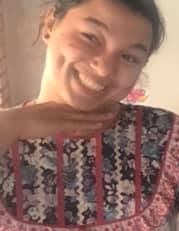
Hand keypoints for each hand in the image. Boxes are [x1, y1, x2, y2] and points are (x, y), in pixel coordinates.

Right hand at [1, 103, 115, 144]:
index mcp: (54, 107)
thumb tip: (45, 120)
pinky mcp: (59, 123)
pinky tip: (100, 124)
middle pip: (83, 110)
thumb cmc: (20, 121)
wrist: (14, 122)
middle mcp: (59, 109)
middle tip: (113, 108)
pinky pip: (78, 123)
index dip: (88, 109)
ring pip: (84, 116)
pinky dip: (90, 123)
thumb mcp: (35, 118)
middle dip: (98, 110)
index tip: (99, 109)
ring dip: (99, 116)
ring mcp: (60, 116)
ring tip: (112, 115)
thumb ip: (43, 117)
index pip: (75, 108)